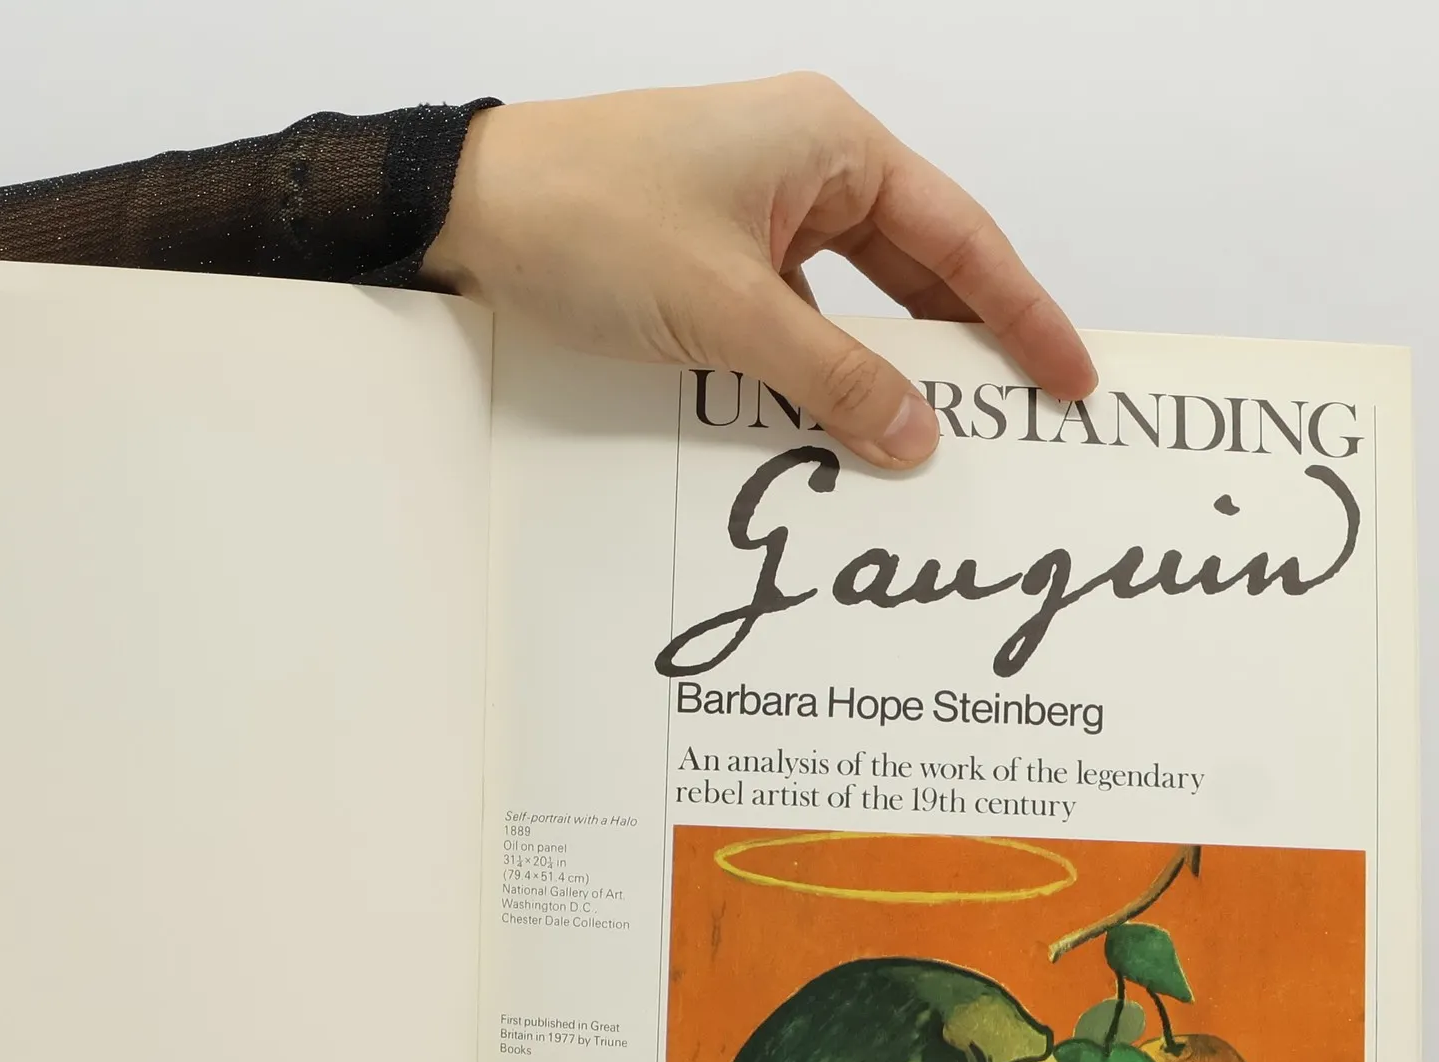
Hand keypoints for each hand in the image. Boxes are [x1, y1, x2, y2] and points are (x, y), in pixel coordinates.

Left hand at [424, 74, 1095, 470]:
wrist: (465, 214)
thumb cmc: (587, 220)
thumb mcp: (726, 311)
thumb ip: (829, 379)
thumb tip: (913, 436)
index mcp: (831, 146)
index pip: (958, 238)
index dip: (1020, 314)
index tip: (1067, 377)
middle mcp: (803, 168)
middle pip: (911, 270)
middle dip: (956, 349)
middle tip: (1012, 421)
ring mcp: (752, 212)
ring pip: (844, 304)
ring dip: (871, 372)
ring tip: (921, 444)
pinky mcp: (707, 255)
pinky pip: (786, 318)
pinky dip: (806, 372)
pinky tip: (822, 429)